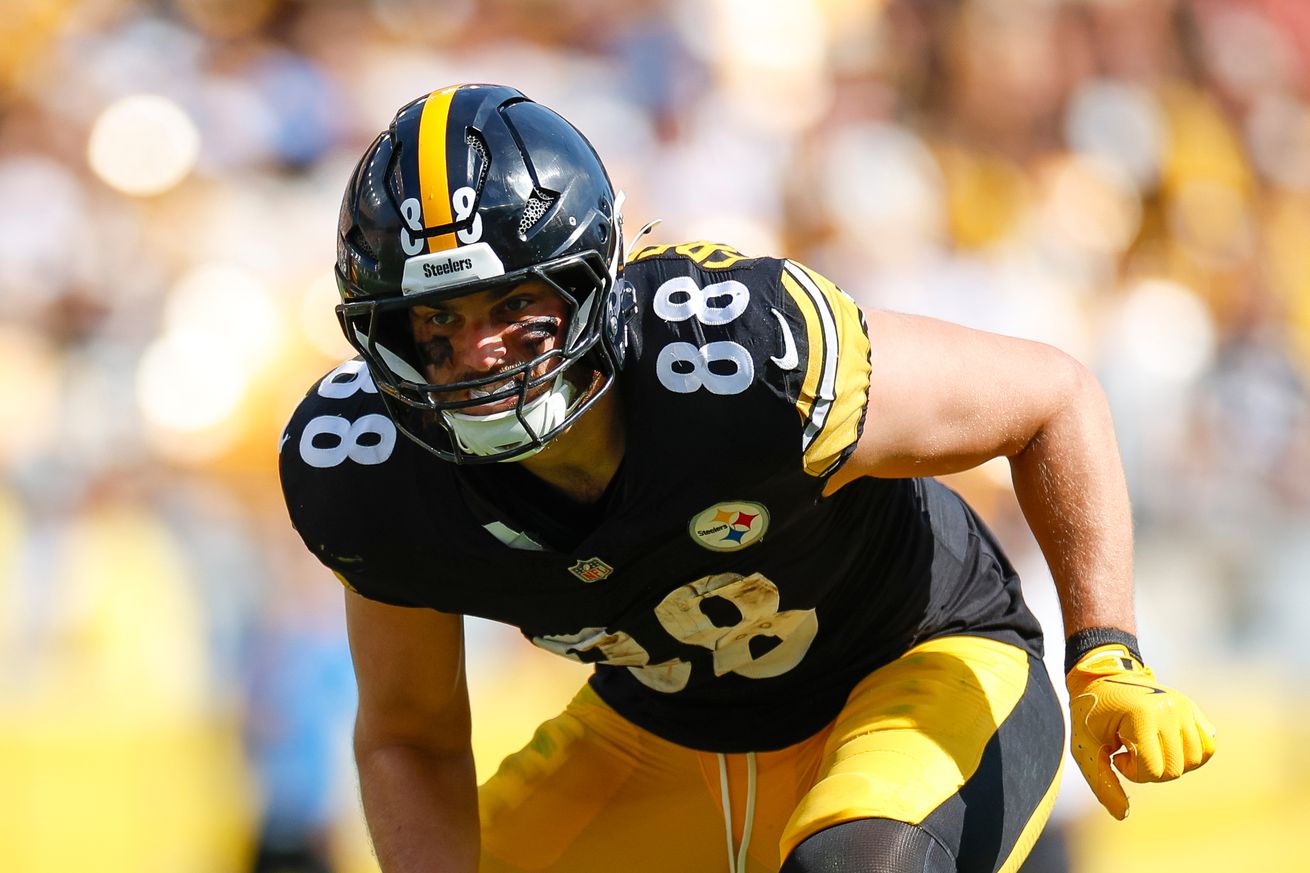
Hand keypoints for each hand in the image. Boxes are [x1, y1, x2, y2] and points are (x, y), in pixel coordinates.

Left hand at [1066, 644, 1216, 819]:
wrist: (1100, 678)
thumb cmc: (1089, 714)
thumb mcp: (1085, 747)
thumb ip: (1102, 782)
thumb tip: (1122, 814)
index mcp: (1142, 716)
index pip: (1153, 771)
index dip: (1132, 771)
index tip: (1118, 753)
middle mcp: (1169, 710)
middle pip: (1175, 770)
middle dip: (1151, 770)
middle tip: (1131, 749)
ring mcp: (1184, 707)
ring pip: (1195, 761)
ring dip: (1170, 762)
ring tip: (1147, 744)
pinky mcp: (1192, 708)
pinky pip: (1208, 746)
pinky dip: (1191, 754)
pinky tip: (1167, 744)